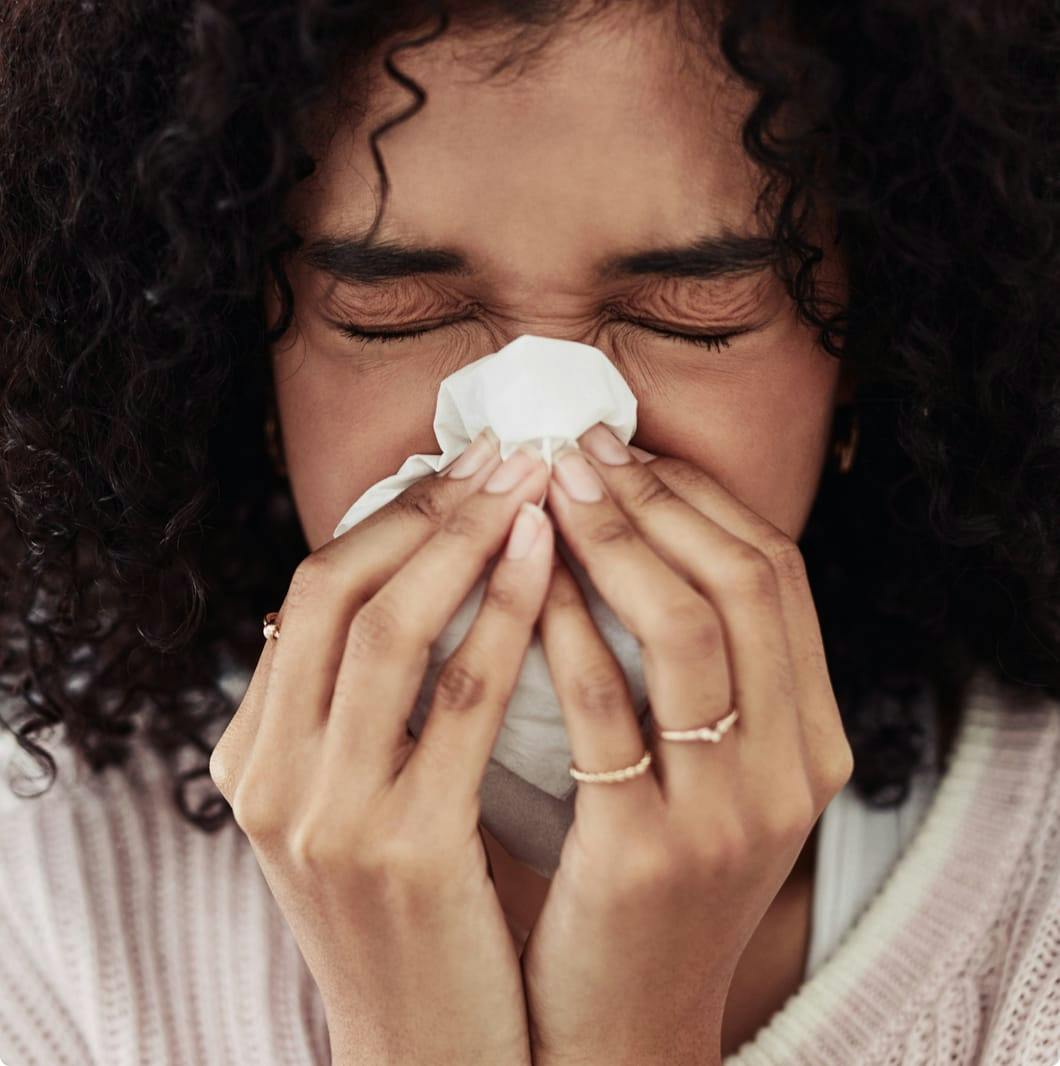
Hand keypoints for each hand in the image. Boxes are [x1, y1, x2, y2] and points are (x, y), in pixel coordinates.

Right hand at [209, 432, 556, 1065]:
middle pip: (336, 589)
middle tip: (505, 451)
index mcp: (253, 755)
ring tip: (532, 483)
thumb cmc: (409, 916)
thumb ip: (355, 706)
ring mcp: (325, 815)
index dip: (391, 515)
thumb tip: (397, 584)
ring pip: (390, 629)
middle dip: (427, 508)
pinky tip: (548, 563)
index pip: (310, 592)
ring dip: (467, 540)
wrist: (426, 1056)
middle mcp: (269, 777)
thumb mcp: (354, 804)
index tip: (464, 465)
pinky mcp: (400, 851)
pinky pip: (456, 702)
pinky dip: (503, 618)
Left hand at [520, 425, 854, 1065]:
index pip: (777, 571)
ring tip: (544, 492)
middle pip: (742, 582)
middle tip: (575, 449)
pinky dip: (562, 629)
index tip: (625, 449)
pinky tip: (518, 584)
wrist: (624, 1022)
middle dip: (655, 499)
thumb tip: (620, 525)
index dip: (699, 496)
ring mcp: (728, 817)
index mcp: (816, 738)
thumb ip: (694, 670)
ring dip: (610, 543)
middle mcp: (793, 772)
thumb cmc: (649, 875)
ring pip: (684, 630)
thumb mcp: (708, 772)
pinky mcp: (647, 856)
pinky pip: (604, 711)